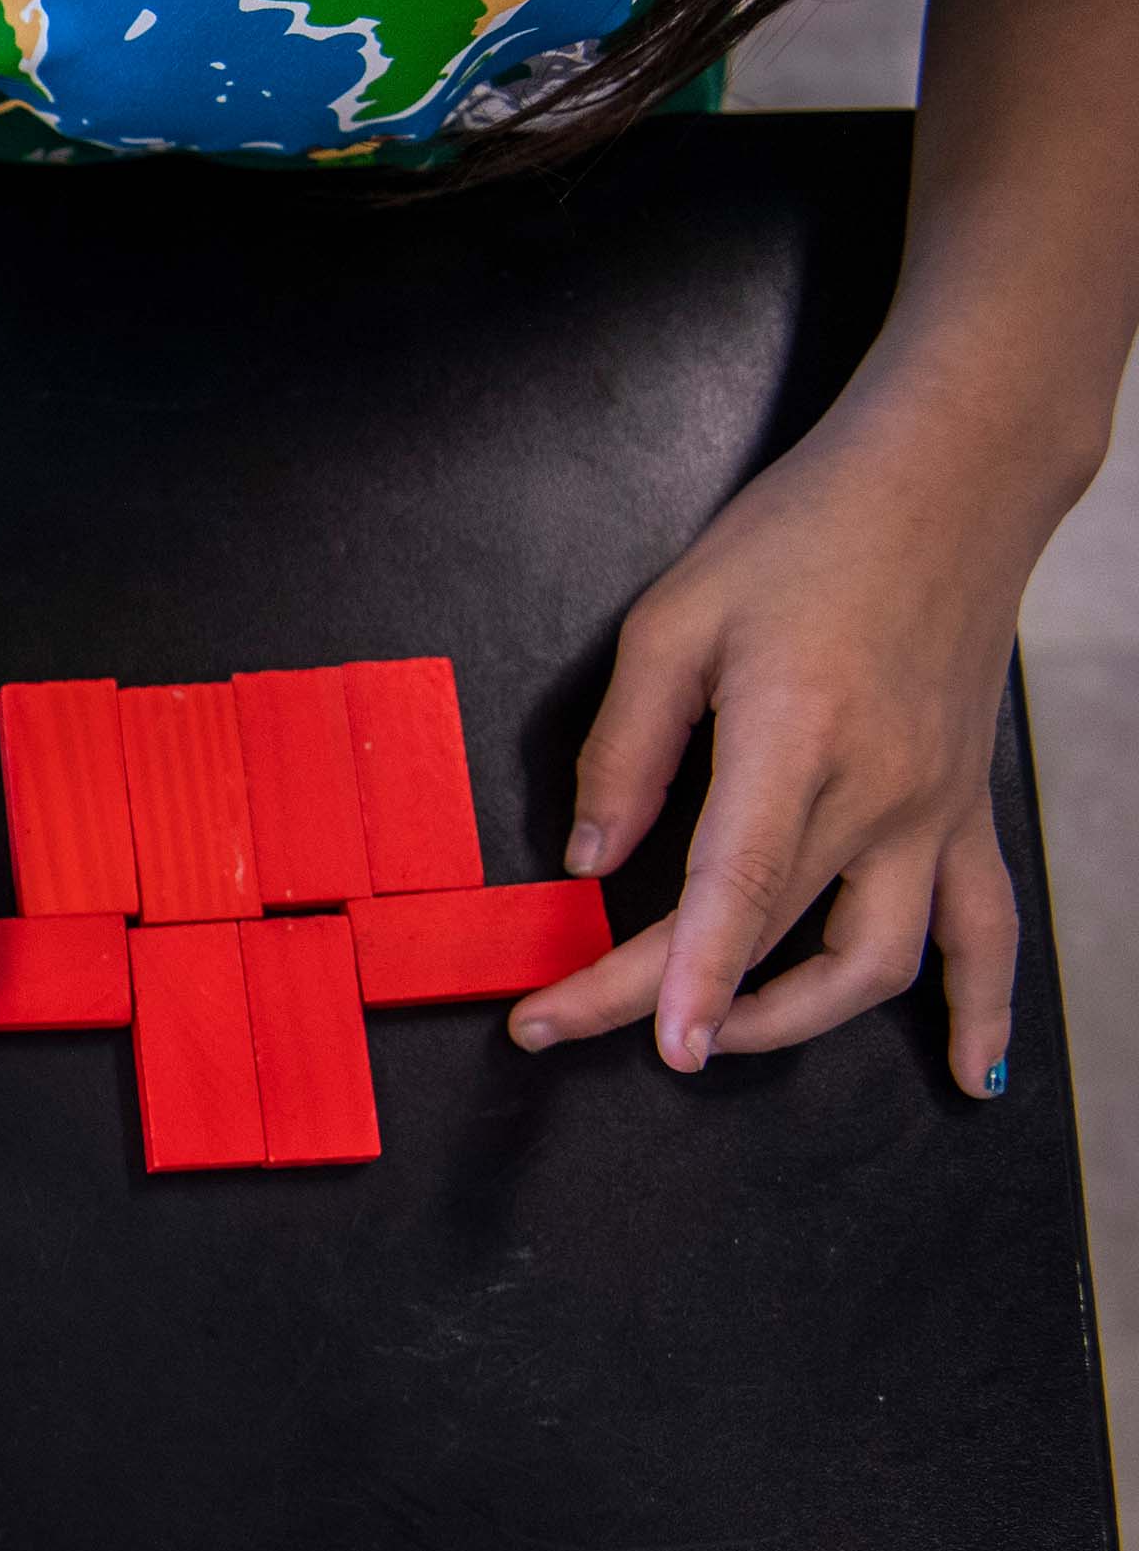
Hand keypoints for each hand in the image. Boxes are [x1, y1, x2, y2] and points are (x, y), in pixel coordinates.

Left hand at [511, 409, 1052, 1097]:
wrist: (952, 479)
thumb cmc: (805, 533)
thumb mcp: (675, 618)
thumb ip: (625, 746)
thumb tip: (586, 855)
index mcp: (797, 737)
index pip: (732, 888)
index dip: (687, 977)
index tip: (651, 1044)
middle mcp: (880, 790)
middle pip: (771, 935)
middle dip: (664, 998)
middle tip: (564, 1022)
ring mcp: (935, 807)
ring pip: (881, 960)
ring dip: (795, 1022)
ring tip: (712, 1043)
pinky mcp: (966, 807)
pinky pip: (987, 927)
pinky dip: (982, 1008)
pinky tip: (969, 1072)